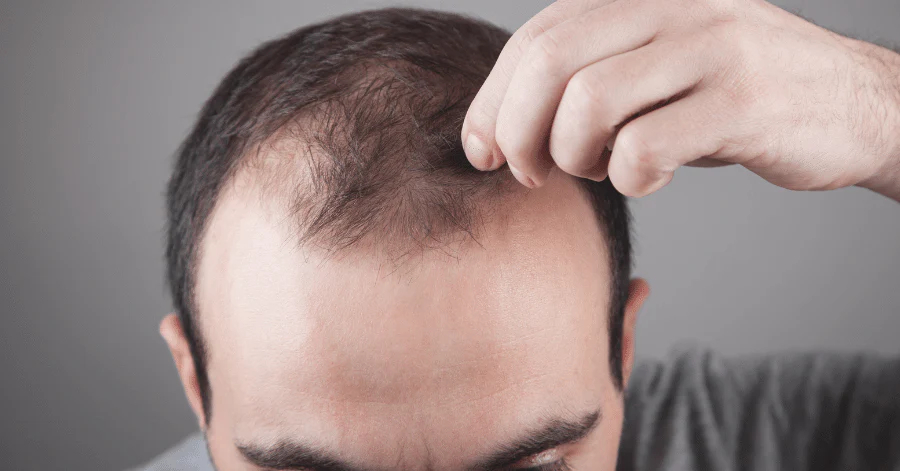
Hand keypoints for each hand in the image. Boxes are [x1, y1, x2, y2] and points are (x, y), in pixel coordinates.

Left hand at [461, 0, 899, 198]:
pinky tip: (647, 178)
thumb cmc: (730, 95)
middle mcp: (671, 8)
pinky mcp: (743, 101)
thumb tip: (498, 130)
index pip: (535, 37)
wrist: (850, 102)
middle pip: (550, 61)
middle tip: (530, 173)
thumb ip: (588, 78)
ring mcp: (711, 48)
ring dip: (574, 155)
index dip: (492, 100)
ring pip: (590, 101)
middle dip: (519, 130)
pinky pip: (648, 145)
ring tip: (597, 169)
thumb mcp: (656, 68)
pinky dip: (628, 178)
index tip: (482, 152)